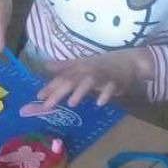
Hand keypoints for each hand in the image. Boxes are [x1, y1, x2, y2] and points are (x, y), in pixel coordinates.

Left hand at [38, 49, 153, 107]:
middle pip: (71, 81)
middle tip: (47, 106)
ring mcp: (102, 76)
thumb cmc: (103, 64)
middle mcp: (88, 70)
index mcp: (80, 67)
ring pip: (89, 82)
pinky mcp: (116, 81)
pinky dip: (105, 95)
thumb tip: (46, 66)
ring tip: (71, 103)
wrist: (129, 61)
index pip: (62, 77)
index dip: (50, 87)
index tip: (38, 98)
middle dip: (58, 93)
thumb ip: (65, 67)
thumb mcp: (82, 63)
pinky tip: (99, 103)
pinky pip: (110, 88)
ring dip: (80, 92)